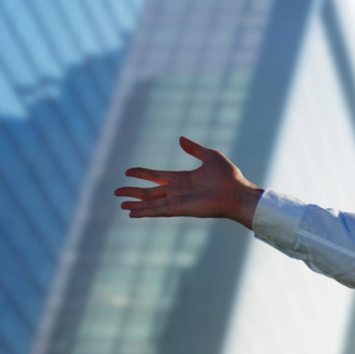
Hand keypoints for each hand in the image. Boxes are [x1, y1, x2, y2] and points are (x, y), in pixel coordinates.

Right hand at [115, 137, 262, 227]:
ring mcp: (178, 201)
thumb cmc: (228, 176)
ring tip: (121, 205)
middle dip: (134, 192)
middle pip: (150, 192)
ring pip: (151, 203)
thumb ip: (194, 149)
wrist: (237, 192)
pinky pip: (158, 211)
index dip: (142, 174)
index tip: (128, 172)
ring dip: (136, 204)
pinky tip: (131, 214)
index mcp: (183, 179)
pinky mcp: (180, 209)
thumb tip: (180, 139)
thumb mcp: (210, 156)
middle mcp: (178, 191)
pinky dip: (144, 212)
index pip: (157, 177)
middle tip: (117, 192)